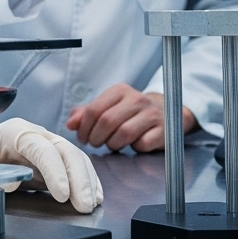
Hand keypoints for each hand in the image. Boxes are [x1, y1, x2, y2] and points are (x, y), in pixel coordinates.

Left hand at [0, 118, 102, 212]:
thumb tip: (12, 184)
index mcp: (15, 131)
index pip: (42, 149)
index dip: (55, 171)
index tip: (62, 195)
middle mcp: (34, 135)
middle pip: (65, 151)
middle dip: (79, 177)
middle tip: (84, 205)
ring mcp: (44, 147)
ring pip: (74, 158)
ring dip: (86, 180)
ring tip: (92, 203)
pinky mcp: (48, 163)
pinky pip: (72, 168)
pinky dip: (85, 181)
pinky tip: (93, 195)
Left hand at [66, 84, 197, 152]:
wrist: (167, 113)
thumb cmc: (131, 112)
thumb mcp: (109, 107)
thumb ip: (87, 114)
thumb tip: (70, 124)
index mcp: (120, 91)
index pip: (94, 110)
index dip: (84, 128)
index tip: (82, 138)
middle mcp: (136, 99)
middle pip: (107, 122)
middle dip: (96, 138)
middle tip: (95, 143)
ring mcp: (151, 114)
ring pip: (124, 133)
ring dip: (113, 144)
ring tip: (112, 145)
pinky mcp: (163, 130)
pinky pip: (142, 143)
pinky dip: (134, 148)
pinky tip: (134, 145)